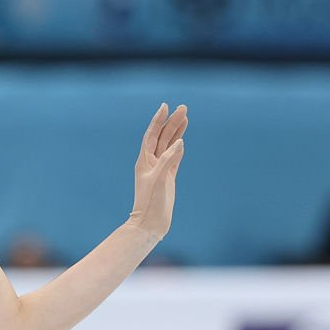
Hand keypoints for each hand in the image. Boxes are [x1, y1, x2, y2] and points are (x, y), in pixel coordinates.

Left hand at [128, 102, 187, 239]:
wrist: (151, 223)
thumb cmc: (151, 202)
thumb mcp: (159, 179)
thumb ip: (168, 159)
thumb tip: (179, 142)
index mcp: (144, 160)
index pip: (151, 135)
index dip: (158, 120)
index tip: (165, 106)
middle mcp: (151, 162)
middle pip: (162, 137)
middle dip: (172, 122)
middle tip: (183, 107)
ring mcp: (160, 169)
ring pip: (169, 145)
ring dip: (176, 131)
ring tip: (185, 117)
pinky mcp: (168, 177)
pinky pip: (174, 158)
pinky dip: (178, 148)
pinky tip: (182, 139)